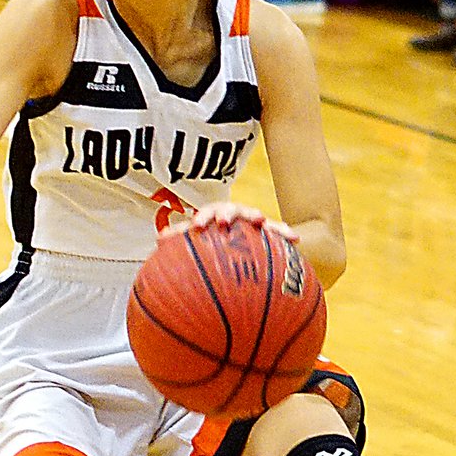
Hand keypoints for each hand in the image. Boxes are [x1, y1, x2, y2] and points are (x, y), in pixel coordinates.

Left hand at [160, 201, 298, 241]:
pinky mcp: (268, 231)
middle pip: (231, 210)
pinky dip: (284, 232)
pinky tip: (295, 239)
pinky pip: (276, 232)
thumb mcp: (197, 244)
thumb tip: (160, 238)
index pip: (207, 214)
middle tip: (222, 223)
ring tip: (261, 222)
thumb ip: (182, 241)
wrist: (235, 246)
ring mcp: (251, 222)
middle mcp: (233, 216)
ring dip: (257, 218)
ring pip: (255, 217)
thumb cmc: (212, 244)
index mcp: (214, 218)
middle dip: (227, 215)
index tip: (198, 226)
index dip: (203, 218)